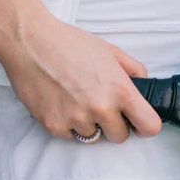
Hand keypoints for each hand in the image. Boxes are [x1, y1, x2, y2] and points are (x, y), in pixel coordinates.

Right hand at [0, 11, 161, 143]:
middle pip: (120, 137)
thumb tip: (143, 84)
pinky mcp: (54, 126)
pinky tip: (62, 103)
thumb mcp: (110, 51)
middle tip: (103, 109)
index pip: (149, 126)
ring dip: (90, 124)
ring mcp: (77, 119)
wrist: (30, 42)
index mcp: (120, 90)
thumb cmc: (69, 43)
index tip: (138, 123)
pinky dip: (68, 125)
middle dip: (115, 126)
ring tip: (77, 101)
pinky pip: (70, 136)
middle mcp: (101, 108)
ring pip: (93, 137)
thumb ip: (132, 69)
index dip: (145, 127)